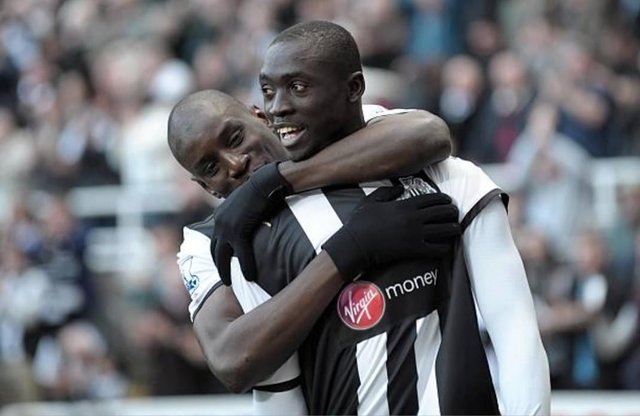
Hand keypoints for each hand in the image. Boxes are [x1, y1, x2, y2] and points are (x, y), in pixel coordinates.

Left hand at [211, 162, 292, 284]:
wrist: (265, 182)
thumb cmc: (261, 190)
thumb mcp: (247, 204)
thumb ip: (244, 215)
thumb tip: (251, 221)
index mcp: (220, 214)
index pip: (215, 238)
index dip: (218, 252)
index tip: (222, 262)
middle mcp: (219, 221)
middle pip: (214, 249)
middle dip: (218, 265)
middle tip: (224, 278)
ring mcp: (227, 227)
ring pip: (223, 256)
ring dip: (226, 271)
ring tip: (230, 283)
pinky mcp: (238, 231)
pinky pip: (241, 254)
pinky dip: (245, 267)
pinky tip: (249, 277)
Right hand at [322, 186, 460, 280]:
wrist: (356, 243)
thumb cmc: (361, 222)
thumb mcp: (372, 200)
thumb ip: (388, 192)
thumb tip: (400, 187)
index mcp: (406, 204)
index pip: (434, 199)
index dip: (445, 199)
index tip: (449, 201)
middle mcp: (415, 218)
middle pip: (443, 212)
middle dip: (453, 212)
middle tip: (455, 214)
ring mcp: (416, 234)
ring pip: (445, 230)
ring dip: (453, 229)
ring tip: (455, 229)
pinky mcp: (414, 250)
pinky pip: (438, 249)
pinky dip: (445, 247)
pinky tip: (445, 246)